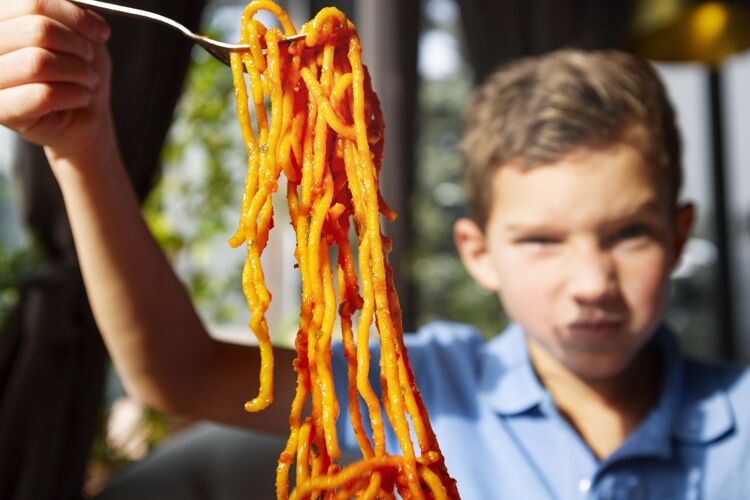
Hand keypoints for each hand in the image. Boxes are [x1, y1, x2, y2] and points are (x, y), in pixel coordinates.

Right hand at [0, 0, 112, 159]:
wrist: (84, 117)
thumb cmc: (76, 73)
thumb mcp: (77, 33)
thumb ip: (67, 11)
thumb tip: (78, 8)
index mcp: (2, 22)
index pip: (32, 3)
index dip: (75, 16)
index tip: (101, 32)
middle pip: (37, 31)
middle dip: (78, 47)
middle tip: (90, 62)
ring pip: (39, 63)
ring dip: (79, 72)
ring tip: (87, 80)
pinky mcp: (3, 112)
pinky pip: (44, 95)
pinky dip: (75, 95)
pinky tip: (81, 97)